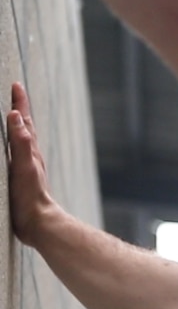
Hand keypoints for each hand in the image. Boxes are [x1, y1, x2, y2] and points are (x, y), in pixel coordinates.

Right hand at [7, 83, 58, 246]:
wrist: (37, 223)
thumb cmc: (30, 195)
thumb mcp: (24, 166)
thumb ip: (21, 142)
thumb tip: (17, 115)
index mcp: (29, 150)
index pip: (24, 121)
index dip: (20, 103)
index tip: (16, 85)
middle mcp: (29, 156)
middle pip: (24, 127)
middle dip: (19, 109)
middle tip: (15, 93)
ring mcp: (26, 167)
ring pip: (21, 141)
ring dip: (16, 127)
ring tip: (12, 117)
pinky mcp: (21, 179)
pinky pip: (15, 156)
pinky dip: (12, 146)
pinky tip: (9, 152)